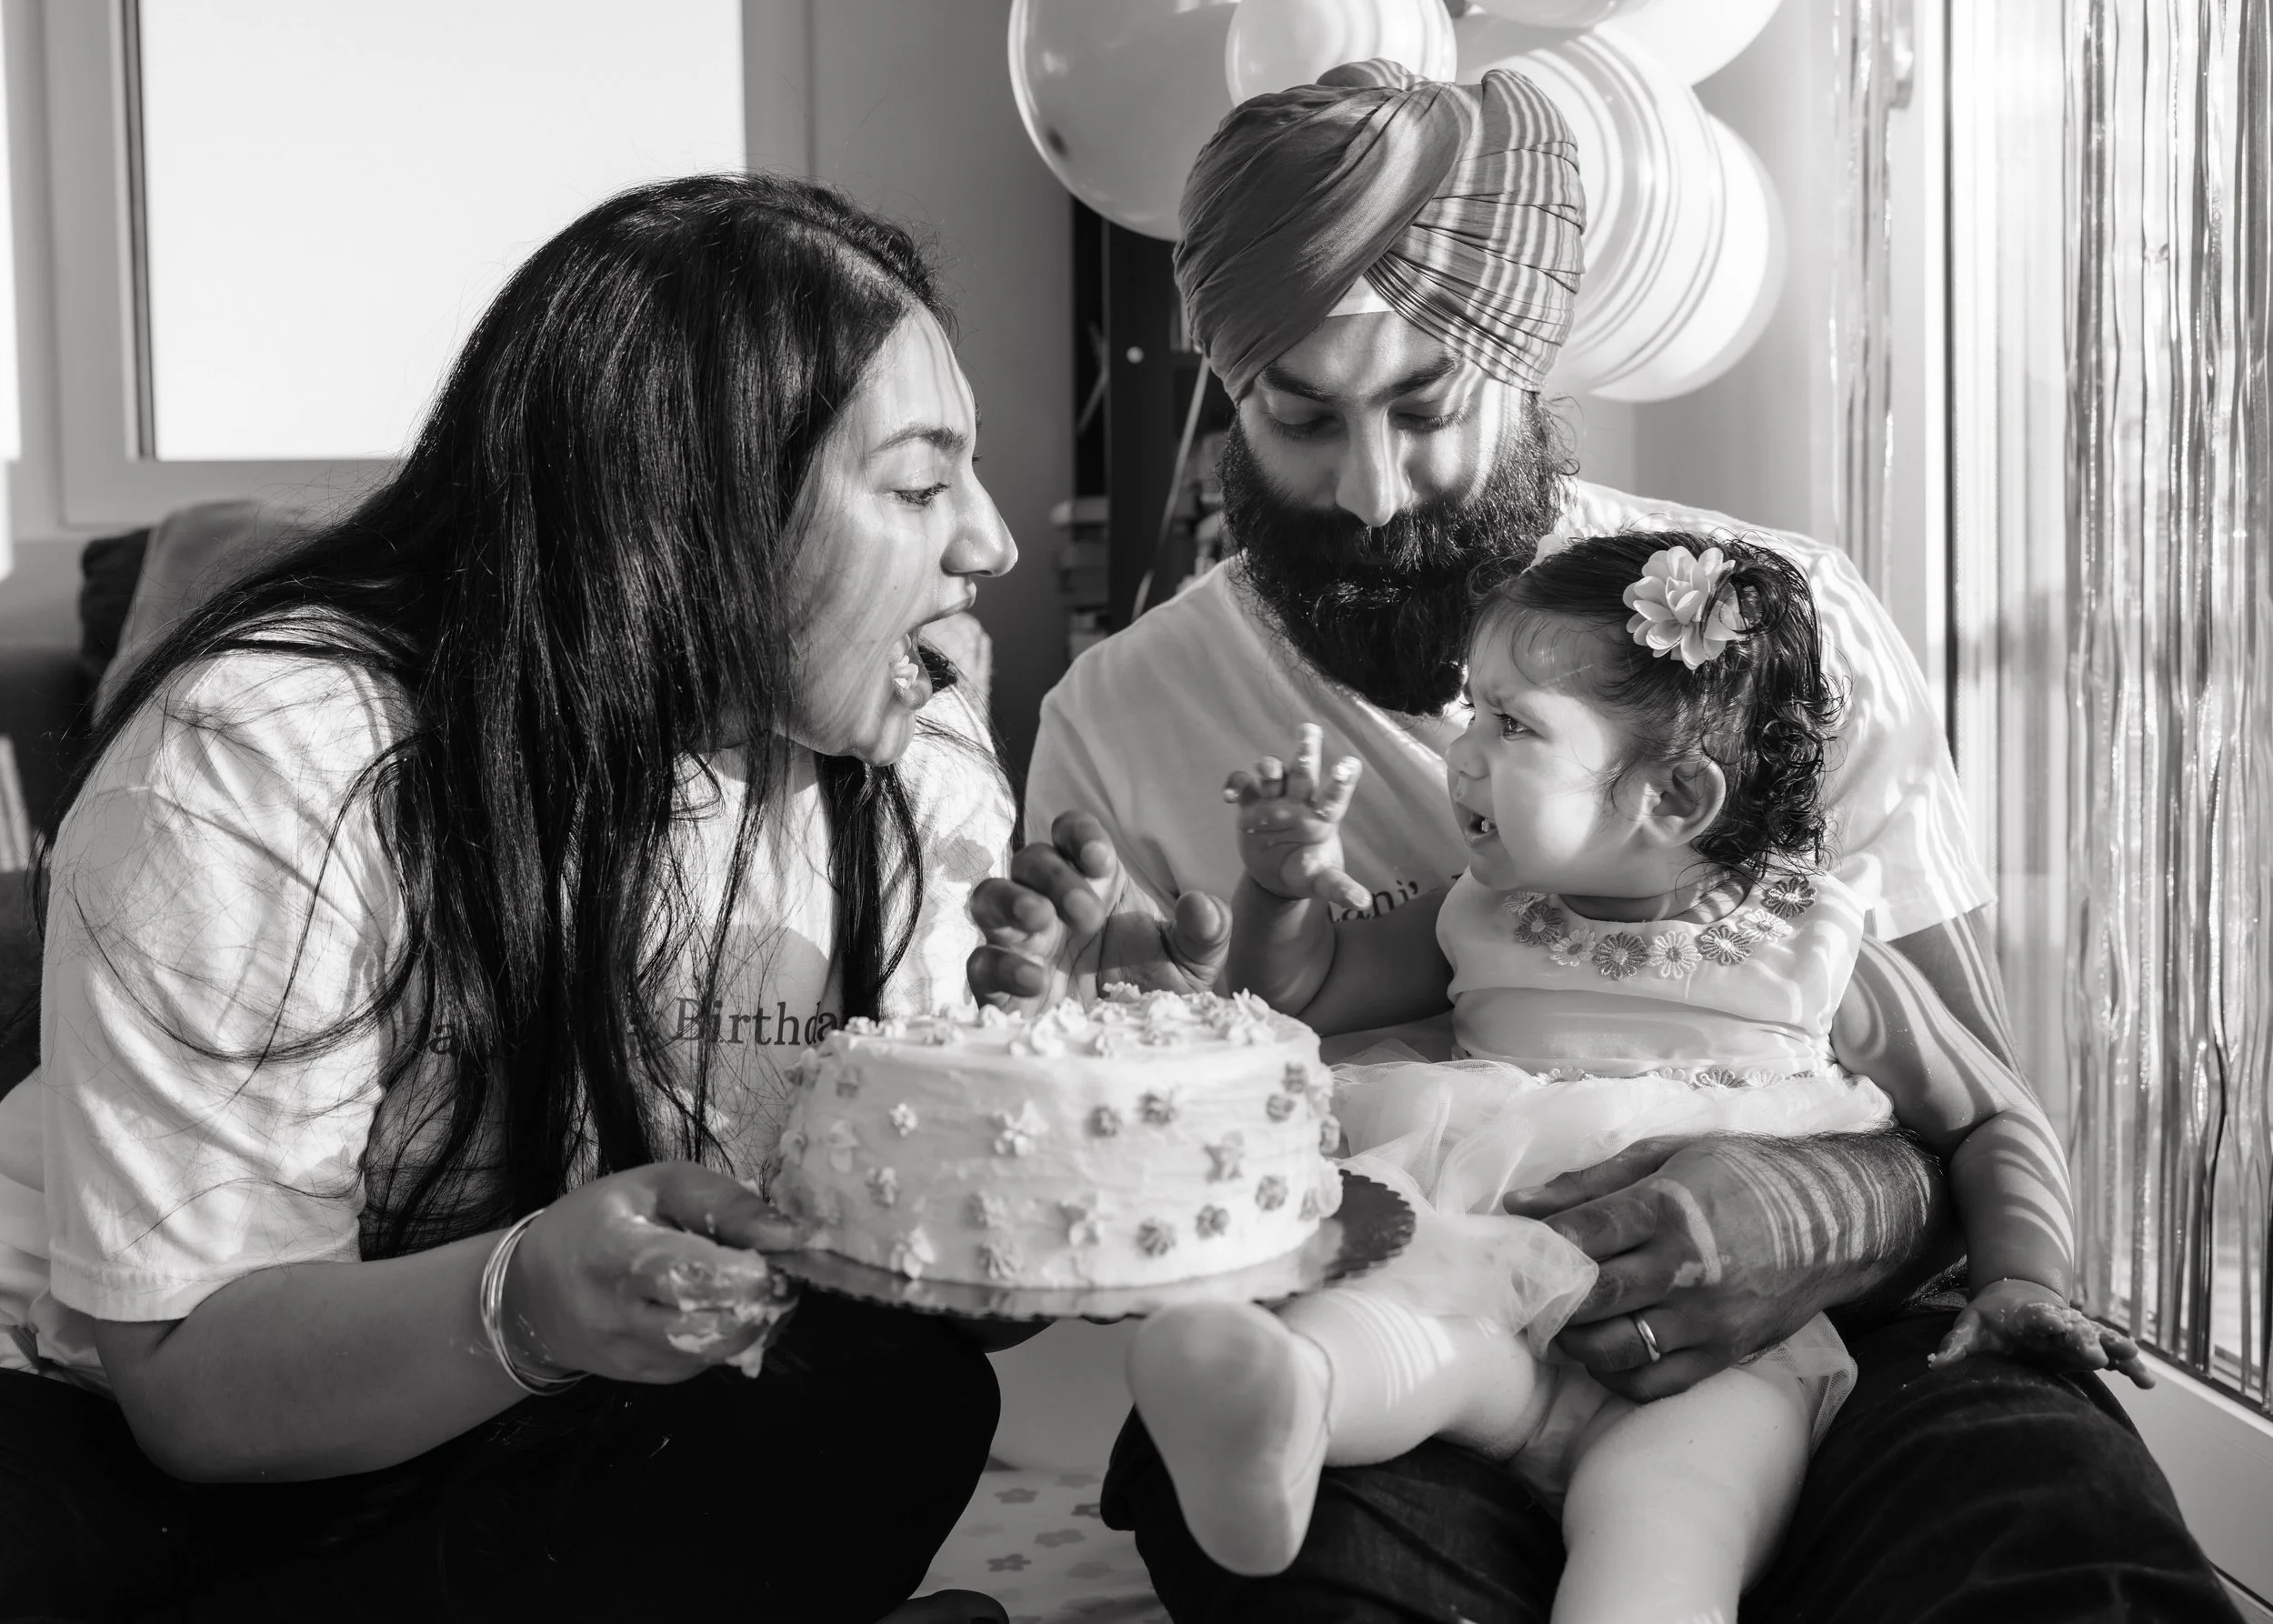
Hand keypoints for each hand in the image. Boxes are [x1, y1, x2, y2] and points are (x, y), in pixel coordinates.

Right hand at [504, 1162, 806, 1383]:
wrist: (534, 1292)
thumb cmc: (601, 1221)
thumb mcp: (657, 1185)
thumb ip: (725, 1203)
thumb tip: (793, 1235)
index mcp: (612, 1253)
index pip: (687, 1276)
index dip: (746, 1271)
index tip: (777, 1251)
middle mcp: (618, 1317)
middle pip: (714, 1326)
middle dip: (765, 1298)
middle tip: (780, 1267)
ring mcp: (634, 1357)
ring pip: (722, 1352)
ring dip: (759, 1319)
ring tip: (756, 1283)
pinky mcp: (650, 1380)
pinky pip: (712, 1363)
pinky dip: (739, 1335)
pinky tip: (731, 1305)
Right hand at [967, 810, 1230, 1012]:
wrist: (1134, 1051)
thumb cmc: (1156, 992)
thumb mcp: (1193, 962)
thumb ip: (1206, 930)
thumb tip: (1201, 905)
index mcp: (1094, 882)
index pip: (1072, 833)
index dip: (1079, 836)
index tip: (1100, 860)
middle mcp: (1051, 903)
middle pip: (1029, 860)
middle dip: (1054, 876)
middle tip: (1086, 912)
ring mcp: (1021, 942)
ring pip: (988, 897)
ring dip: (1010, 901)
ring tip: (1042, 921)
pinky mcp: (1000, 985)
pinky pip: (981, 961)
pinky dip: (1001, 964)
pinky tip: (1036, 981)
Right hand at [1224, 723, 1368, 912]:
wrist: (1275, 875)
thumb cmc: (1306, 872)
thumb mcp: (1322, 881)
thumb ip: (1339, 887)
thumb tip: (1363, 903)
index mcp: (1322, 817)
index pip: (1334, 796)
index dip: (1341, 781)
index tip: (1350, 764)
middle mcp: (1299, 801)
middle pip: (1304, 771)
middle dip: (1306, 751)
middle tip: (1310, 729)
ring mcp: (1274, 800)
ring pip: (1273, 774)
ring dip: (1270, 766)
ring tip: (1268, 768)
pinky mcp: (1250, 805)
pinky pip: (1242, 786)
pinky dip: (1235, 784)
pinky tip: (1229, 795)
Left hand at [1504, 1134, 1919, 1400]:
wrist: (1837, 1221)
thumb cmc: (1745, 1177)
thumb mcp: (1667, 1156)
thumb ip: (1589, 1183)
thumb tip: (1518, 1206)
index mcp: (1669, 1208)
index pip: (1585, 1234)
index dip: (1539, 1246)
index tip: (1514, 1249)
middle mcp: (1687, 1268)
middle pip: (1594, 1297)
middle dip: (1551, 1299)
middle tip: (1530, 1294)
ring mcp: (1707, 1318)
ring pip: (1616, 1349)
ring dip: (1577, 1342)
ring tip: (1565, 1324)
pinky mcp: (1724, 1353)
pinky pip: (1655, 1383)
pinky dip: (1618, 1376)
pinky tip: (1607, 1351)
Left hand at [1930, 1278, 2152, 1388]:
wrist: (2018, 1300)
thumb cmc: (1991, 1320)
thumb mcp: (1970, 1328)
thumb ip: (1956, 1346)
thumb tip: (1935, 1365)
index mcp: (2026, 1316)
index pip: (2035, 1316)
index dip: (2044, 1319)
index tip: (2053, 1321)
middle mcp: (2056, 1323)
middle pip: (2072, 1329)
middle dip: (2084, 1339)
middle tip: (2095, 1353)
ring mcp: (2075, 1334)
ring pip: (2098, 1339)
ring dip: (2113, 1348)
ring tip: (2132, 1356)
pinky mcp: (2087, 1348)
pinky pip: (2112, 1357)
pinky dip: (2129, 1367)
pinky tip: (2147, 1383)